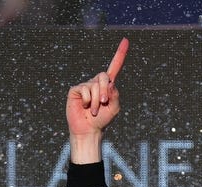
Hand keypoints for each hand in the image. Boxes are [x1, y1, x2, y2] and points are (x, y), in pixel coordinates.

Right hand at [66, 38, 128, 162]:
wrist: (89, 130)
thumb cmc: (102, 120)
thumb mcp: (114, 108)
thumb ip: (115, 94)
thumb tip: (110, 83)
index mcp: (108, 85)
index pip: (115, 67)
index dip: (120, 54)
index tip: (125, 41)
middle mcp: (96, 82)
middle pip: (104, 76)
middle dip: (105, 91)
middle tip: (104, 103)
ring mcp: (85, 85)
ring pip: (94, 86)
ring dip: (96, 101)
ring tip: (94, 110)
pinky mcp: (76, 90)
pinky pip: (85, 90)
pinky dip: (88, 100)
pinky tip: (85, 107)